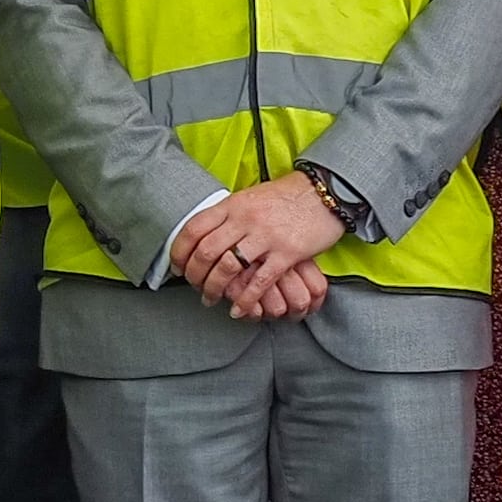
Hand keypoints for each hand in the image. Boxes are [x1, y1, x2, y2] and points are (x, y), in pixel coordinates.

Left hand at [170, 177, 344, 321]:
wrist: (324, 191)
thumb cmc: (286, 196)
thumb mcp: (249, 198)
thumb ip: (228, 215)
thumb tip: (205, 233)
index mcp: (232, 205)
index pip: (194, 229)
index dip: (180, 252)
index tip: (177, 267)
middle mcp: (244, 220)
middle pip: (206, 252)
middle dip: (195, 275)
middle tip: (194, 287)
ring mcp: (265, 236)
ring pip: (228, 268)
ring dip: (214, 289)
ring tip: (210, 299)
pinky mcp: (287, 253)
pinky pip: (260, 281)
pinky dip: (245, 299)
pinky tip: (238, 310)